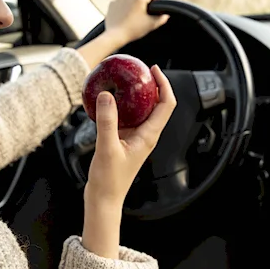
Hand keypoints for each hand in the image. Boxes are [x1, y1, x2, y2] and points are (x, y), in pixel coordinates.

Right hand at [81, 66, 175, 257]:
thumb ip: (106, 121)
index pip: (166, 105)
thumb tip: (106, 96)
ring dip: (136, 95)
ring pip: (141, 110)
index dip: (164, 84)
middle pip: (156, 104)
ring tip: (125, 80)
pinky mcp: (124, 141)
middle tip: (138, 70)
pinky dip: (121, 106)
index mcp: (149, 136)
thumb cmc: (109, 180)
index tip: (153, 69)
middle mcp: (146, 135)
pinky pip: (126, 117)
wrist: (103, 199)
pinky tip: (107, 101)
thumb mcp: (106, 147)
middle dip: (151, 85)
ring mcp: (135, 138)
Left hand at [104, 0, 169, 45]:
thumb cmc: (133, 30)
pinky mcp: (113, 2)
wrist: (114, 36)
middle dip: (145, 3)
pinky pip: (122, 2)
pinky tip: (125, 17)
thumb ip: (162, 18)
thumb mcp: (151, 24)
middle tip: (144, 16)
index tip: (156, 10)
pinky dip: (125, 7)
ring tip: (134, 17)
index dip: (159, 0)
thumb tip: (166, 15)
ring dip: (135, 4)